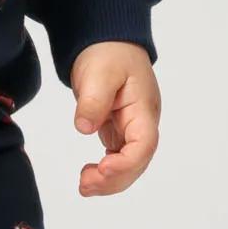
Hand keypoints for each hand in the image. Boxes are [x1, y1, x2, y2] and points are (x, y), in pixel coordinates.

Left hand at [68, 42, 158, 196]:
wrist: (108, 43)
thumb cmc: (108, 53)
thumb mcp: (99, 72)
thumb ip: (93, 100)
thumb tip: (84, 128)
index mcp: (143, 109)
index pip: (144, 144)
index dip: (126, 163)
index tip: (102, 168)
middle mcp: (143, 123)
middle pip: (138, 162)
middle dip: (115, 179)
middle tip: (85, 185)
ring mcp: (132, 129)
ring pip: (129, 165)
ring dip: (109, 181)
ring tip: (83, 186)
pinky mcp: (120, 131)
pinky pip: (119, 158)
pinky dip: (106, 172)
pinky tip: (89, 176)